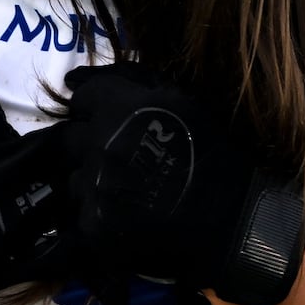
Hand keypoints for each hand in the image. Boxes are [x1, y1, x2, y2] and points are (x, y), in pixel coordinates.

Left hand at [62, 62, 304, 304]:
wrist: (235, 219)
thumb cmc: (215, 153)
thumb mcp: (180, 101)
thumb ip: (128, 81)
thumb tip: (72, 78)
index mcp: (121, 108)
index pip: (81, 97)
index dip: (94, 108)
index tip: (110, 120)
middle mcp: (101, 144)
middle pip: (68, 138)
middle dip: (88, 145)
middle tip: (118, 159)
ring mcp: (96, 187)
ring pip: (72, 179)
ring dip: (91, 182)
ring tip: (123, 192)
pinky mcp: (95, 226)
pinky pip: (80, 215)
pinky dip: (98, 216)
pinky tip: (125, 218)